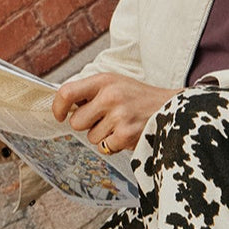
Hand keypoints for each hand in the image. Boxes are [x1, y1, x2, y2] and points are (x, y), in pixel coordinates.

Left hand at [52, 74, 176, 153]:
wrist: (171, 108)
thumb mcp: (115, 85)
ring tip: (120, 125)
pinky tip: (126, 134)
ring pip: (91, 137)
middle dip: (86, 125)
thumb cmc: (138, 98)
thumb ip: (90, 92)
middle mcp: (110, 96)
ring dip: (103, 136)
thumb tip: (63, 107)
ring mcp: (119, 116)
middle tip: (103, 119)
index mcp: (104, 81)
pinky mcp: (126, 134)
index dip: (58, 107)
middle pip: (76, 122)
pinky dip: (113, 145)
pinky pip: (104, 147)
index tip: (59, 115)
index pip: (67, 92)